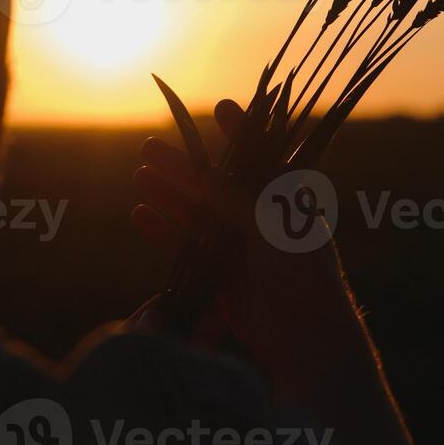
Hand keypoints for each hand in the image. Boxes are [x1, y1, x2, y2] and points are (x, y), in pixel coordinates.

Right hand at [131, 99, 358, 392]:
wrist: (304, 337)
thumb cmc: (299, 273)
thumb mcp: (269, 222)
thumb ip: (233, 196)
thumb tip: (198, 172)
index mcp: (286, 201)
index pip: (262, 157)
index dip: (242, 132)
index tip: (221, 108)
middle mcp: (262, 220)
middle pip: (216, 185)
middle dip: (184, 166)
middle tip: (150, 145)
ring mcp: (239, 249)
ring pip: (196, 216)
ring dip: (168, 196)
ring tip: (139, 175)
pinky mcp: (221, 278)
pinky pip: (186, 250)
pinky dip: (164, 233)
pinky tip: (141, 214)